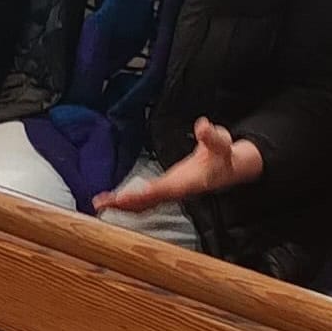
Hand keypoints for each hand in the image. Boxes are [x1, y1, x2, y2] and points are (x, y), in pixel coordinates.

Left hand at [92, 117, 263, 213]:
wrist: (230, 169)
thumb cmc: (224, 156)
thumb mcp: (222, 143)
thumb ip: (212, 136)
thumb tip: (202, 125)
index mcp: (186, 182)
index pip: (160, 190)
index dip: (142, 194)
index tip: (123, 197)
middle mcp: (176, 191)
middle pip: (147, 201)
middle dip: (125, 203)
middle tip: (102, 203)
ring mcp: (170, 192)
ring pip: (144, 204)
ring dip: (123, 205)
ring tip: (100, 203)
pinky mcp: (167, 190)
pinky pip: (145, 200)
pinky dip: (129, 202)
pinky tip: (115, 200)